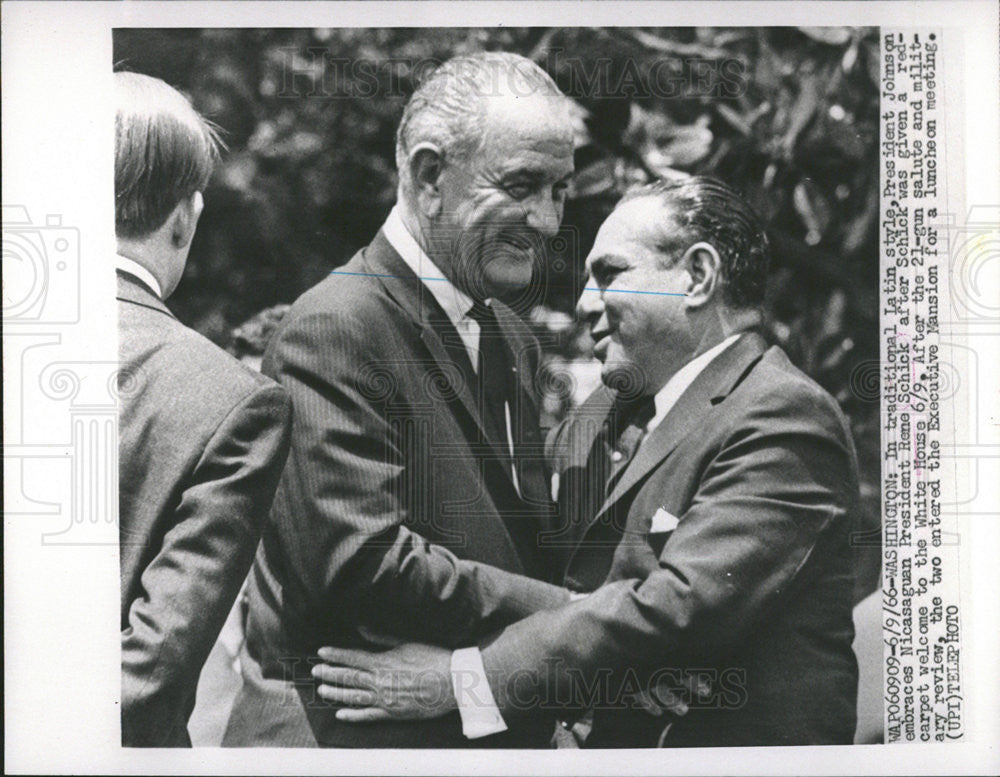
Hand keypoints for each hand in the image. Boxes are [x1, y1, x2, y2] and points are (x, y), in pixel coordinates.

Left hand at [312, 642, 456, 722]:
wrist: (452, 682)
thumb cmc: (433, 658)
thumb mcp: (407, 641)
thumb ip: (381, 637)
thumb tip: (361, 627)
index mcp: (383, 661)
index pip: (353, 657)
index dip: (336, 654)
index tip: (321, 652)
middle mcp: (380, 681)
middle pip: (348, 677)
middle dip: (330, 673)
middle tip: (315, 671)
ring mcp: (385, 699)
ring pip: (354, 697)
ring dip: (335, 694)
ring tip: (322, 690)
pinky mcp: (393, 713)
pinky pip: (368, 716)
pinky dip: (353, 715)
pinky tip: (341, 714)